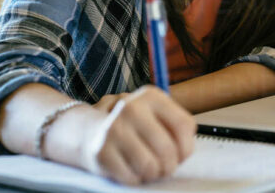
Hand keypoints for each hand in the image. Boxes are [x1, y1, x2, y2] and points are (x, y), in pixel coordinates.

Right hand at [79, 86, 196, 184]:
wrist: (87, 129)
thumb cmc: (131, 124)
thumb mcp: (153, 112)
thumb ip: (174, 125)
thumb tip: (185, 150)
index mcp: (150, 96)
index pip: (183, 125)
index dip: (187, 147)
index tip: (181, 155)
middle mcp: (132, 108)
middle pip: (168, 149)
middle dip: (170, 166)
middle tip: (165, 168)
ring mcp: (115, 129)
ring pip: (150, 166)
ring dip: (153, 174)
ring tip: (149, 168)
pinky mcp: (102, 151)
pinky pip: (132, 177)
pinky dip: (135, 179)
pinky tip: (131, 170)